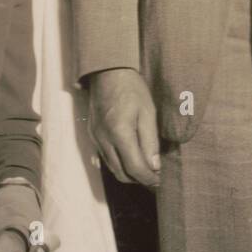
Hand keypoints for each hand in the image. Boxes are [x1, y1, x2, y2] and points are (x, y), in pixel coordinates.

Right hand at [88, 67, 160, 187]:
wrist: (107, 71)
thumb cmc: (131, 88)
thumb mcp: (148, 112)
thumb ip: (150, 141)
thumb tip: (154, 166)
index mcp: (119, 132)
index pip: (134, 168)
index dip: (149, 178)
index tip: (160, 180)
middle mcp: (103, 139)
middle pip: (121, 173)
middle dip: (138, 179)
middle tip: (154, 177)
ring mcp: (95, 137)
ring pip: (111, 168)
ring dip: (128, 173)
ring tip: (144, 169)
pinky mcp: (92, 134)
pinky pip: (105, 158)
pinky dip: (118, 163)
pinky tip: (130, 158)